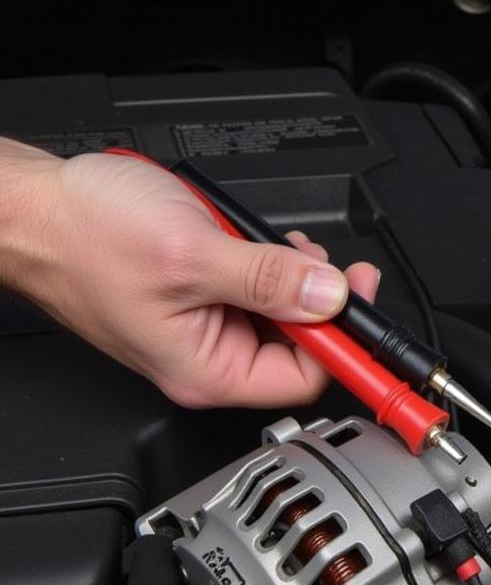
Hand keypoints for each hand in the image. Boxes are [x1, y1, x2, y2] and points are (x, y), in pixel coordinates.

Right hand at [4, 148, 377, 407]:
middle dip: (319, 300)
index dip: (343, 338)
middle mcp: (206, 356)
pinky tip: (257, 240)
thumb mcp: (193, 255)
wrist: (34, 207)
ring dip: (293, 277)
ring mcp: (201, 324)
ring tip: (282, 245)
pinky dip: (267, 263)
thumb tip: (331, 297)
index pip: (305, 376)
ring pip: (279, 313)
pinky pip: (252, 288)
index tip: (361, 295)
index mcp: (206, 370)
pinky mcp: (197, 293)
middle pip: (298, 344)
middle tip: (321, 262)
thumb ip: (269, 279)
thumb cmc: (84, 237)